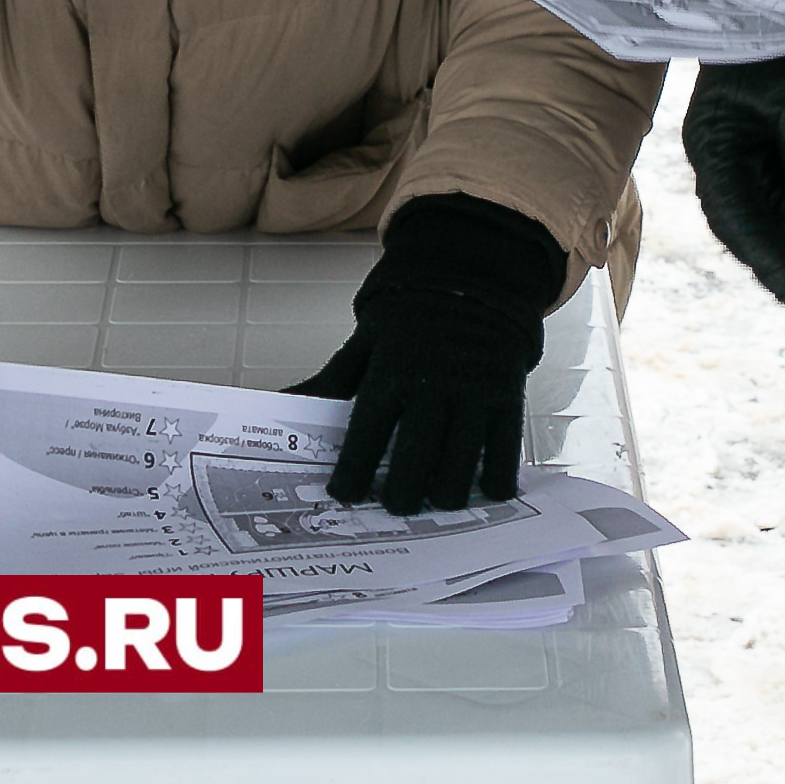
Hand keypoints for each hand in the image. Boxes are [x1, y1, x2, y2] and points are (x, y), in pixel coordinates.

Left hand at [293, 194, 566, 513]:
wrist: (471, 276)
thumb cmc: (410, 319)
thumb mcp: (365, 343)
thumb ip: (328, 382)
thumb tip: (277, 402)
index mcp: (392, 369)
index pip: (366, 432)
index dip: (354, 471)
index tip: (345, 495)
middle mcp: (434, 382)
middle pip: (414, 457)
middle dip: (402, 493)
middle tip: (395, 507)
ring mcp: (474, 390)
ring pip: (460, 463)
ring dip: (445, 493)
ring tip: (436, 503)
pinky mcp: (507, 395)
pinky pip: (504, 451)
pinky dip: (494, 479)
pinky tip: (482, 491)